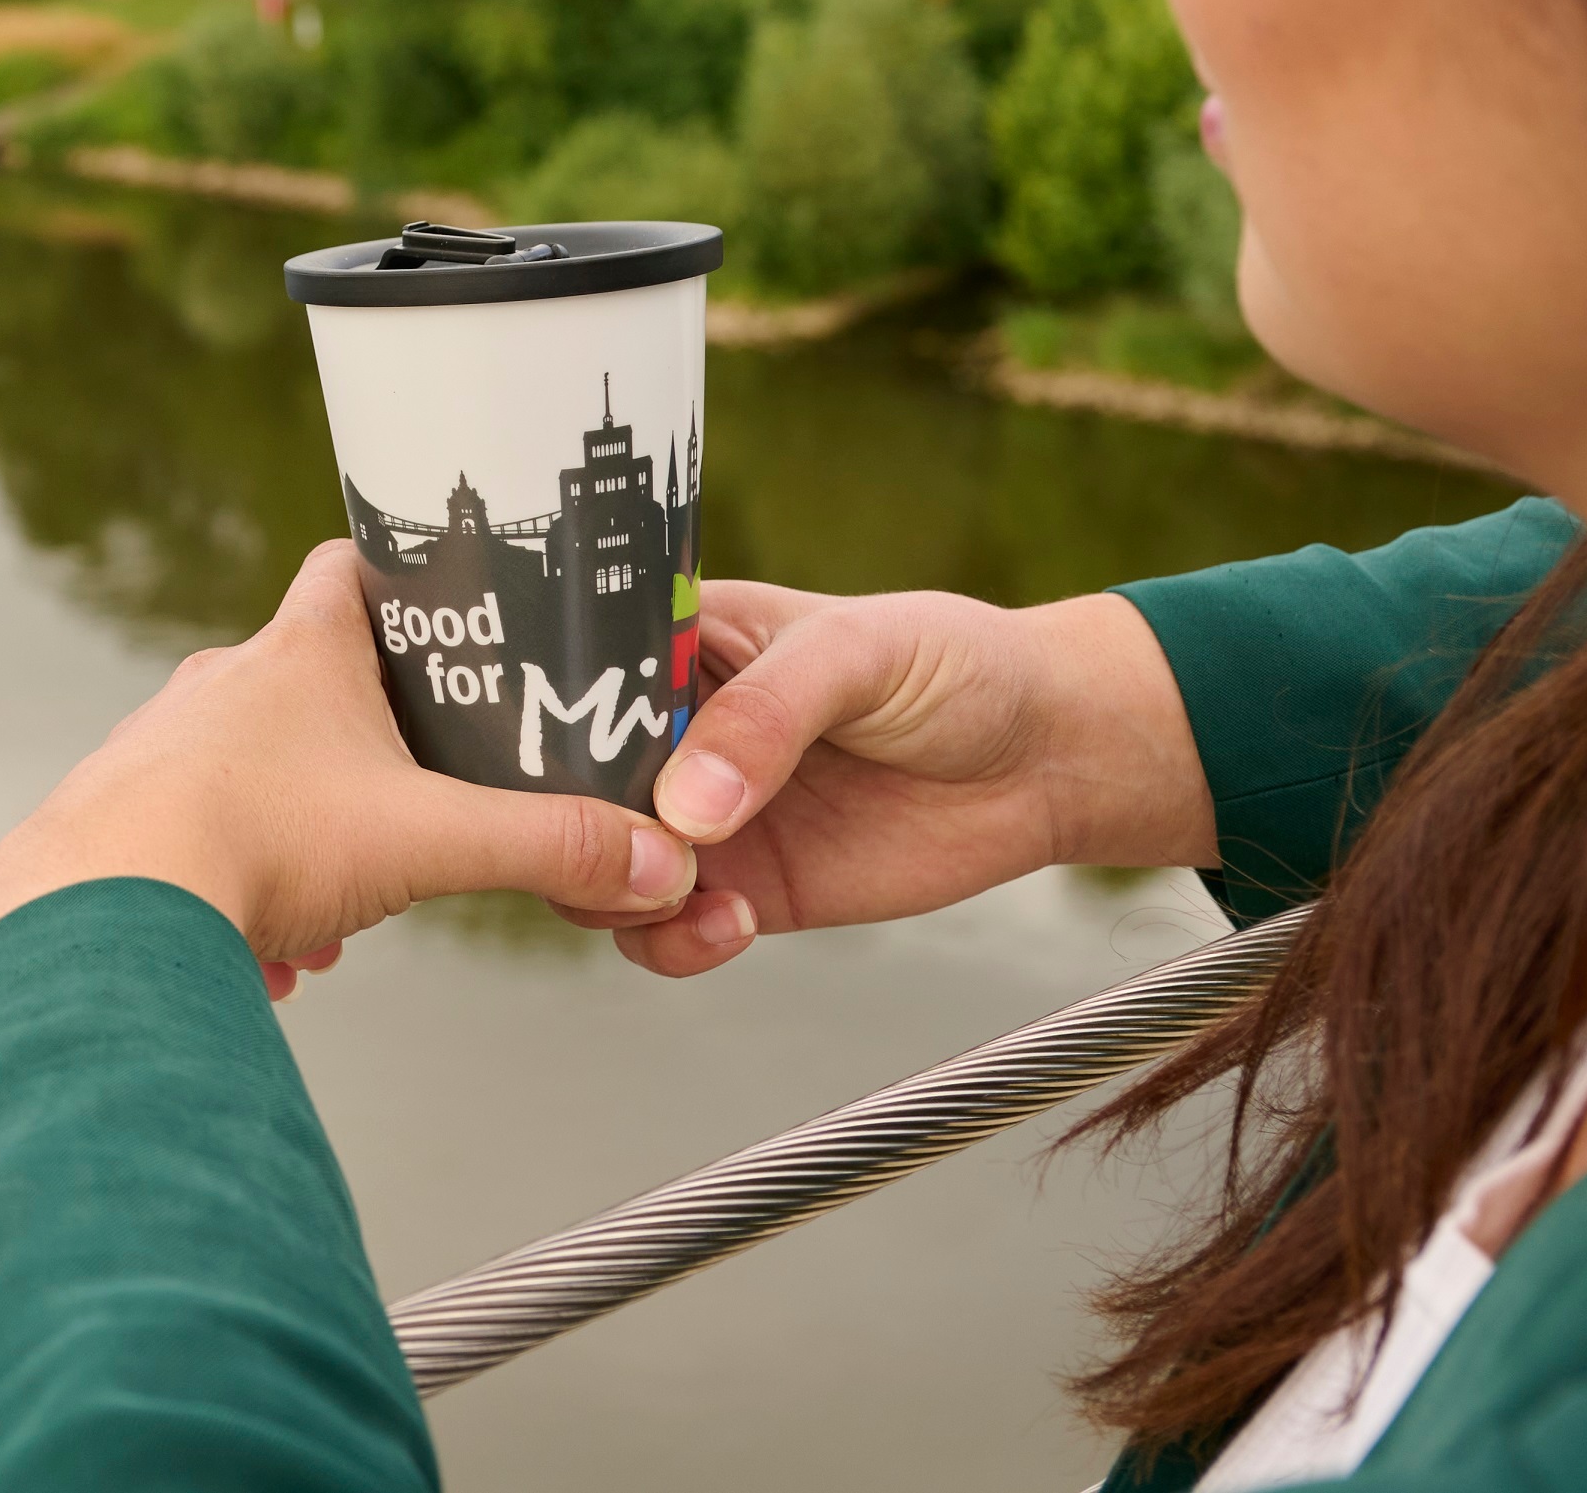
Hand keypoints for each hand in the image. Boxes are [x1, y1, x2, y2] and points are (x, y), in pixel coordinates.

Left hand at [0, 540, 700, 993]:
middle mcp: (222, 684)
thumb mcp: (428, 842)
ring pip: (255, 775)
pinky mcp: (121, 817)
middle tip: (420, 794)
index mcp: (300, 653)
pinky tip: (267, 956)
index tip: (448, 605)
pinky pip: (199, 844)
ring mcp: (164, 748)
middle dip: (372, 743)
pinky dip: (242, 894)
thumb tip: (653, 862)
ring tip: (340, 905)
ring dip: (306, 834)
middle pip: (311, 681)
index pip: (354, 566)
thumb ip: (547, 849)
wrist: (99, 909)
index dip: (406, 576)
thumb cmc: (254, 842)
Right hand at [554, 583, 1218, 978]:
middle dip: (562, 819)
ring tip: (678, 883)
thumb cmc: (953, 664)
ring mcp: (701, 817)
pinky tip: (729, 923)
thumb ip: (768, 716)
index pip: (569, 674)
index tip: (544, 754)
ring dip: (612, 888)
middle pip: (562, 783)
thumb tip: (685, 806)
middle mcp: (669, 733)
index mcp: (674, 646)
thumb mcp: (856, 652)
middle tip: (606, 837)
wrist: (1049, 757)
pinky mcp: (744, 888)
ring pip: (597, 866)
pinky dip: (670, 941)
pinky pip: (663, 930)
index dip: (537, 712)